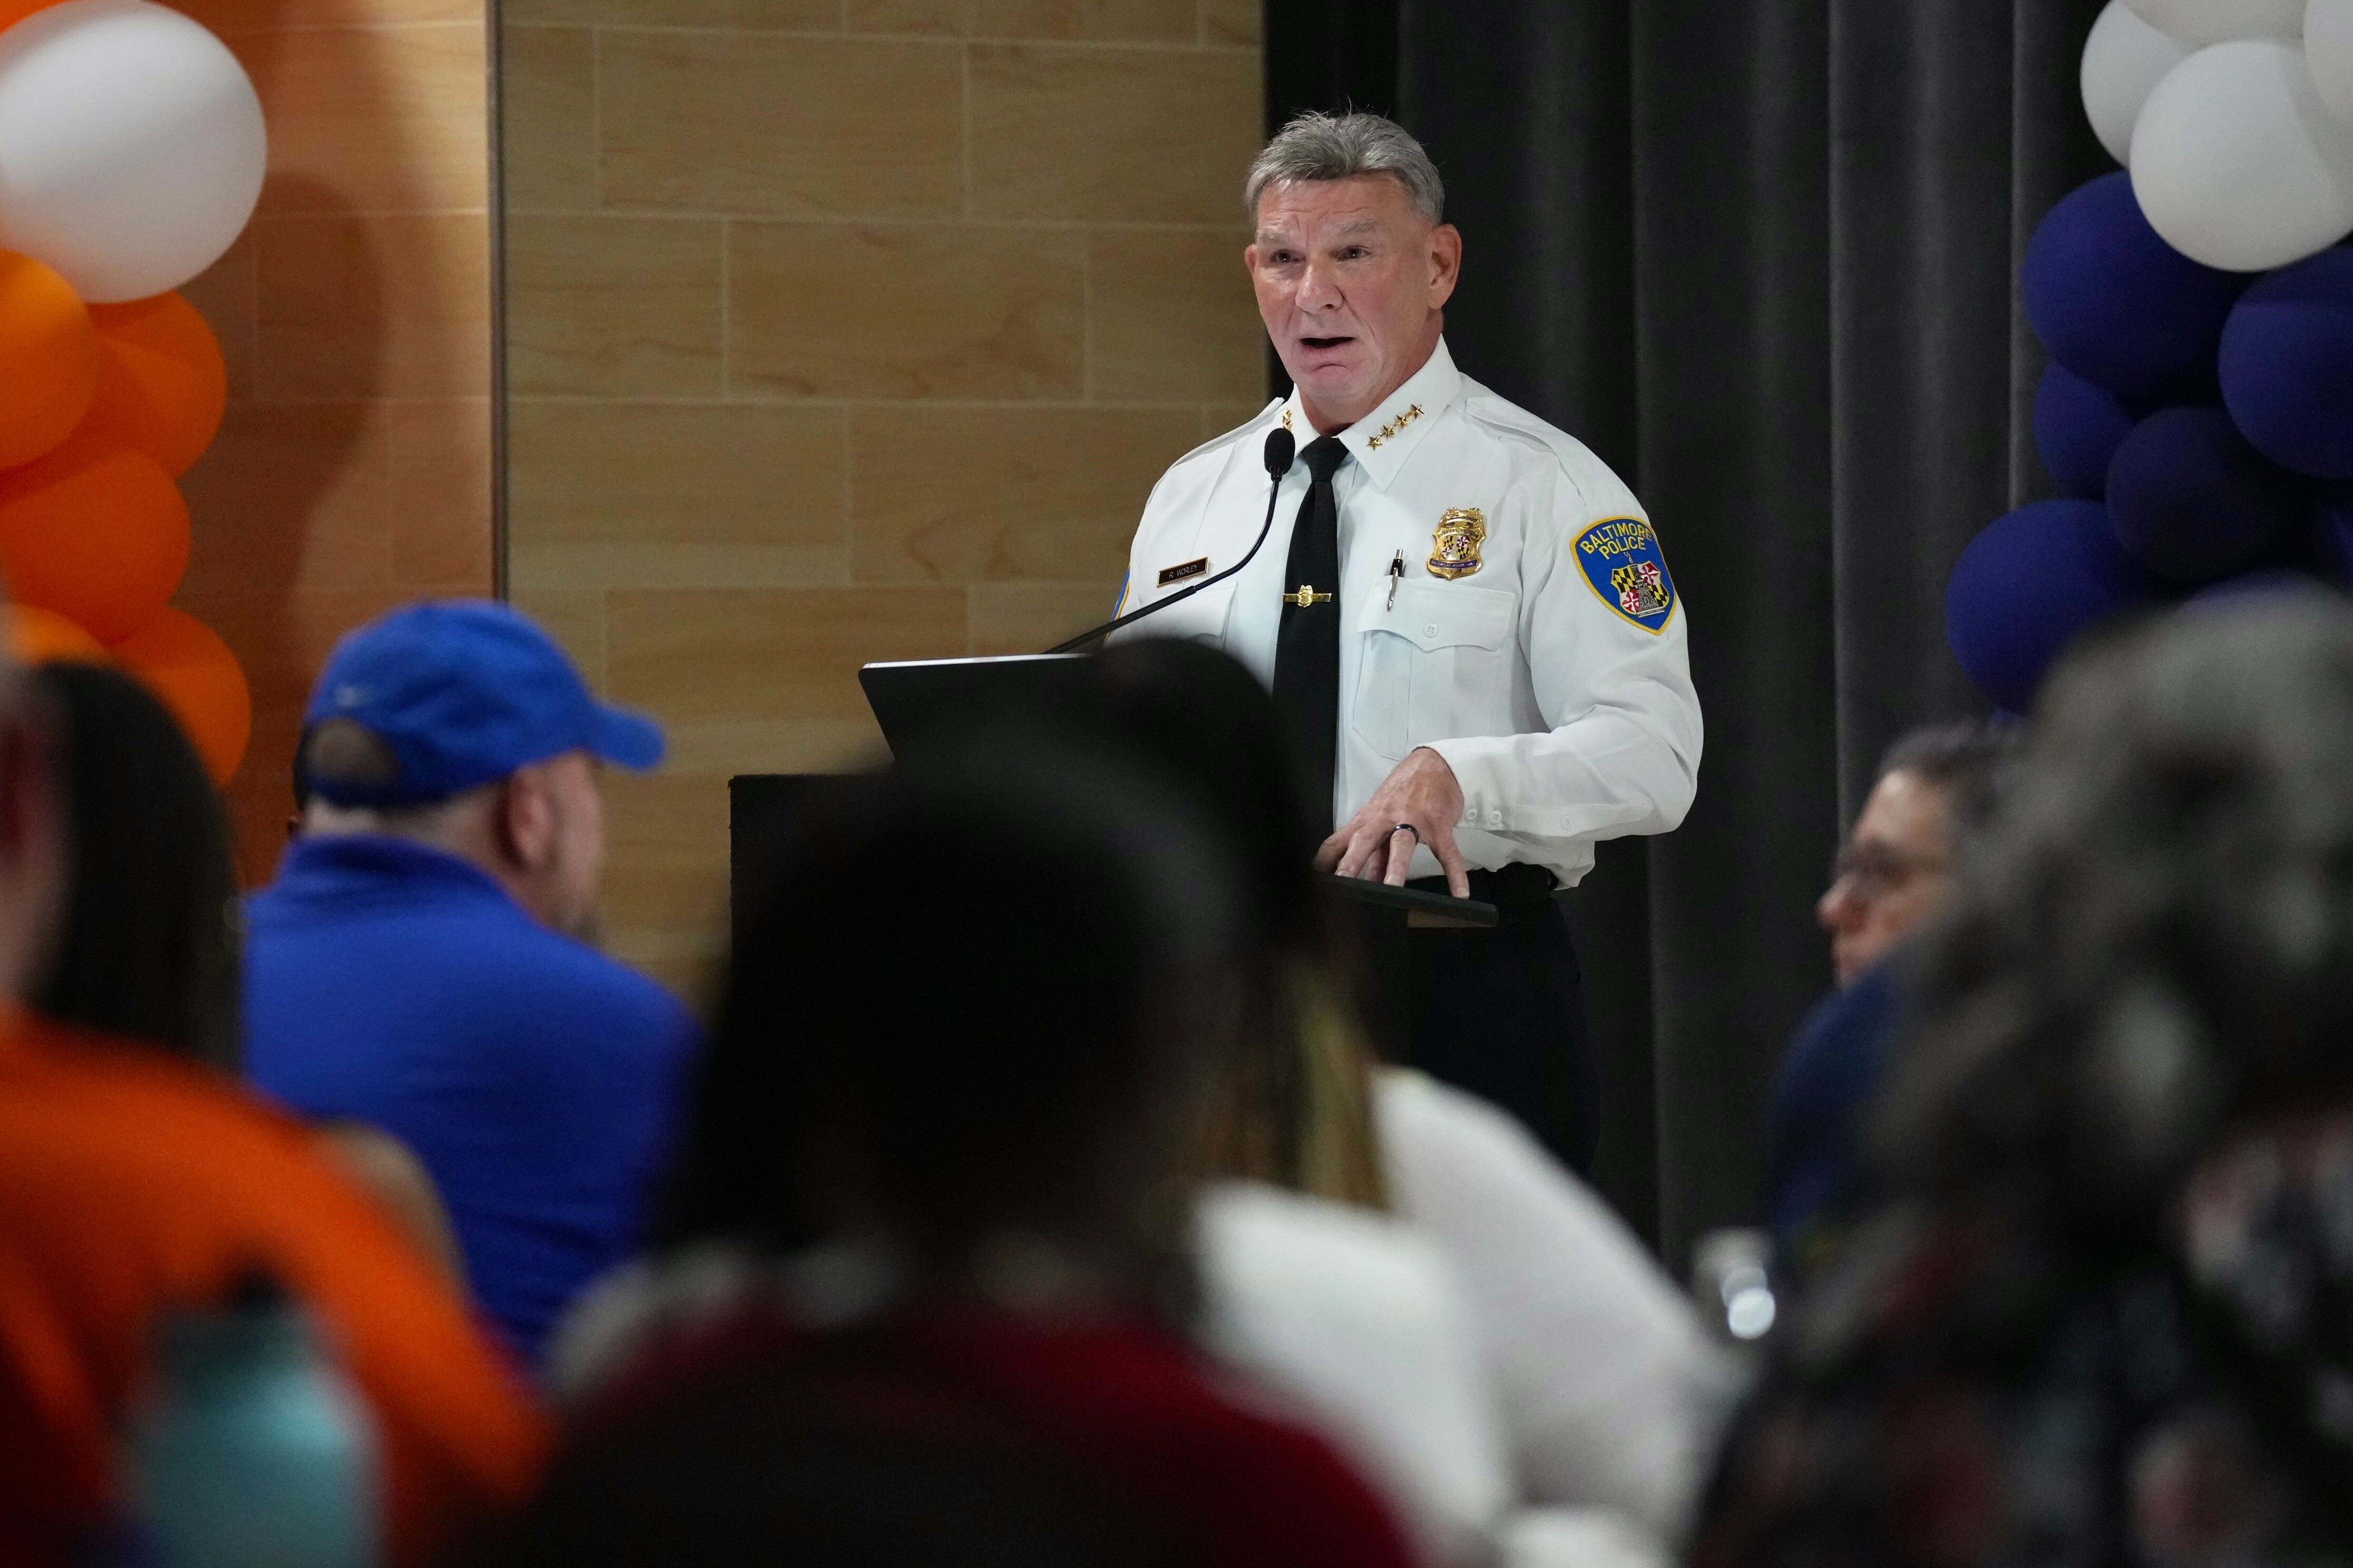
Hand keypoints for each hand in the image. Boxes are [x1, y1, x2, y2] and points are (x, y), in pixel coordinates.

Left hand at [1316, 747, 1469, 896]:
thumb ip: (1374, 849)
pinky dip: (1455, 873)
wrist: (1434, 763)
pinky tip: (1459, 892)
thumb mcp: (1382, 815)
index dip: (1326, 859)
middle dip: (1353, 862)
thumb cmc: (1405, 790)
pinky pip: (1448, 852)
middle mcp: (1387, 818)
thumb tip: (1366, 878)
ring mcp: (1414, 820)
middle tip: (1343, 882)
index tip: (1316, 878)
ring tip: (1393, 888)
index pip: (1340, 839)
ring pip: (1402, 844)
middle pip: (1365, 840)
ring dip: (1396, 866)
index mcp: (1369, 818)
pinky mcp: (1439, 825)